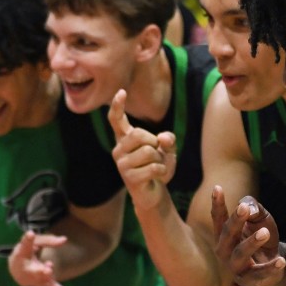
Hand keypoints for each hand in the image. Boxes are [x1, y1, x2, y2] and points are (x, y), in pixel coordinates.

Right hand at [8, 230, 72, 285]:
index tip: (30, 234)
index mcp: (22, 254)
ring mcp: (35, 278)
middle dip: (40, 271)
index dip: (27, 240)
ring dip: (47, 276)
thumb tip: (65, 240)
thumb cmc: (26, 252)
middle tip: (46, 268)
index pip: (25, 246)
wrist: (16, 269)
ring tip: (48, 267)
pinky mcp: (43, 282)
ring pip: (43, 279)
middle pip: (33, 270)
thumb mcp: (34, 242)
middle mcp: (27, 268)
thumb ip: (48, 240)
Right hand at [108, 89, 177, 210]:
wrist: (152, 194)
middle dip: (154, 143)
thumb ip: (168, 141)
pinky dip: (162, 171)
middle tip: (157, 154)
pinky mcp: (129, 178)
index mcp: (125, 139)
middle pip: (138, 134)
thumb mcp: (167, 151)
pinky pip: (153, 167)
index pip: (116, 120)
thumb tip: (163, 138)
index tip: (121, 91)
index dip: (118, 106)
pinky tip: (158, 177)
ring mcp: (121, 164)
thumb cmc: (157, 168)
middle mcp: (119, 149)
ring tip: (157, 167)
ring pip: (148, 151)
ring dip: (160, 159)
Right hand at [210, 186, 285, 285]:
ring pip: (240, 254)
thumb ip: (254, 208)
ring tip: (265, 233)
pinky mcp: (249, 280)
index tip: (217, 187)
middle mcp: (224, 250)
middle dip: (235, 221)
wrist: (275, 262)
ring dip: (252, 243)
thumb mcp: (261, 218)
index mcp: (224, 235)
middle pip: (227, 234)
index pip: (219, 218)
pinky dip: (270, 268)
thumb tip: (248, 207)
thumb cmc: (262, 236)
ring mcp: (235, 266)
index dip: (217, 204)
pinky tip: (281, 261)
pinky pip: (259, 274)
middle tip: (244, 208)